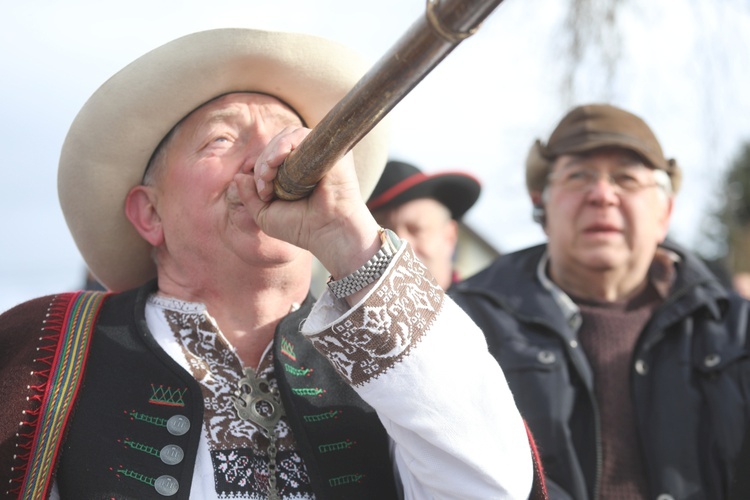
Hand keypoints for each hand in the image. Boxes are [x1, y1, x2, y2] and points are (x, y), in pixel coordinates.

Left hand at [232, 126, 380, 279]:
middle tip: (263, 182)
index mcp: (295, 174)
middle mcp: (308, 161)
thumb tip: (238, 176)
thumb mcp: (265, 215)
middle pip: (277, 144)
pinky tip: (279, 159)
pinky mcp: (330, 149)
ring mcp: (320, 153)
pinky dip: (286, 144)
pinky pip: (303, 135)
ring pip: (288, 136)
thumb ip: (249, 196)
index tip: (261, 190)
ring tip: (268, 173)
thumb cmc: (301, 227)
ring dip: (271, 153)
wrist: (329, 231)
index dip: (261, 167)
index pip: (272, 156)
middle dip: (263, 161)